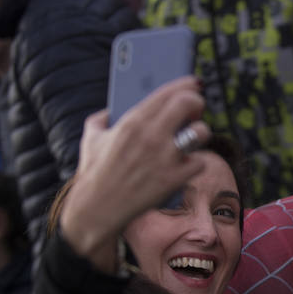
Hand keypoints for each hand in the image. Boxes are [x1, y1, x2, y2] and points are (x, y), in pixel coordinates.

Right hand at [60, 77, 209, 270]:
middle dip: (197, 103)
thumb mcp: (91, 140)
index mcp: (132, 121)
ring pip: (201, 132)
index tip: (194, 83)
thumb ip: (100, 120)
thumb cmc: (94, 174)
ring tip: (192, 137)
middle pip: (190, 104)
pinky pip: (200, 161)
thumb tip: (108, 112)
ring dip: (200, 132)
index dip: (185, 84)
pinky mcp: (175, 178)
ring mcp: (166, 157)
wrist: (97, 210)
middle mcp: (152, 136)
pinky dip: (196, 162)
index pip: (167, 92)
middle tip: (194, 111)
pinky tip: (188, 164)